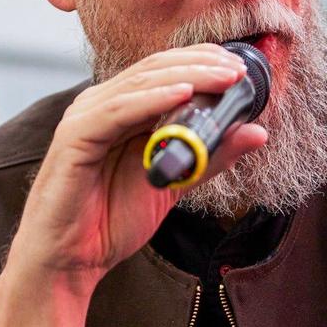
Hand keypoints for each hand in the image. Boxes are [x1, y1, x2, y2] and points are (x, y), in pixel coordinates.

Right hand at [8, 44, 267, 286]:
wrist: (69, 263)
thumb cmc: (110, 222)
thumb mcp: (176, 184)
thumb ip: (211, 156)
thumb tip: (257, 131)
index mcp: (121, 110)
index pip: (164, 71)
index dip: (202, 62)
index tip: (241, 66)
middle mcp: (100, 105)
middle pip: (155, 70)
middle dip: (201, 65)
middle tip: (239, 69)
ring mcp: (85, 118)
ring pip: (141, 84)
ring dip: (187, 77)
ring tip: (223, 78)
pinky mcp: (74, 138)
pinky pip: (118, 111)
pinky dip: (152, 100)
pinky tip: (183, 95)